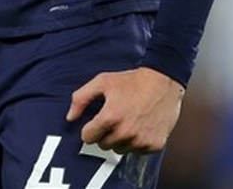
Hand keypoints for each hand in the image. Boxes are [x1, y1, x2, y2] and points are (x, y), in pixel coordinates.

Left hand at [66, 67, 183, 153]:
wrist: (162, 82)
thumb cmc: (131, 81)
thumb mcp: (101, 82)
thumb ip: (81, 99)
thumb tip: (70, 117)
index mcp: (110, 117)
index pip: (88, 137)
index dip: (89, 129)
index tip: (95, 123)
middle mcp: (125, 132)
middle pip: (103, 145)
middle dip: (104, 134)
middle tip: (113, 119)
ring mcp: (141, 140)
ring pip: (120, 149)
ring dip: (120, 139)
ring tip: (127, 121)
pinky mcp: (154, 145)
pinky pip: (137, 151)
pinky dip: (136, 142)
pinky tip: (140, 126)